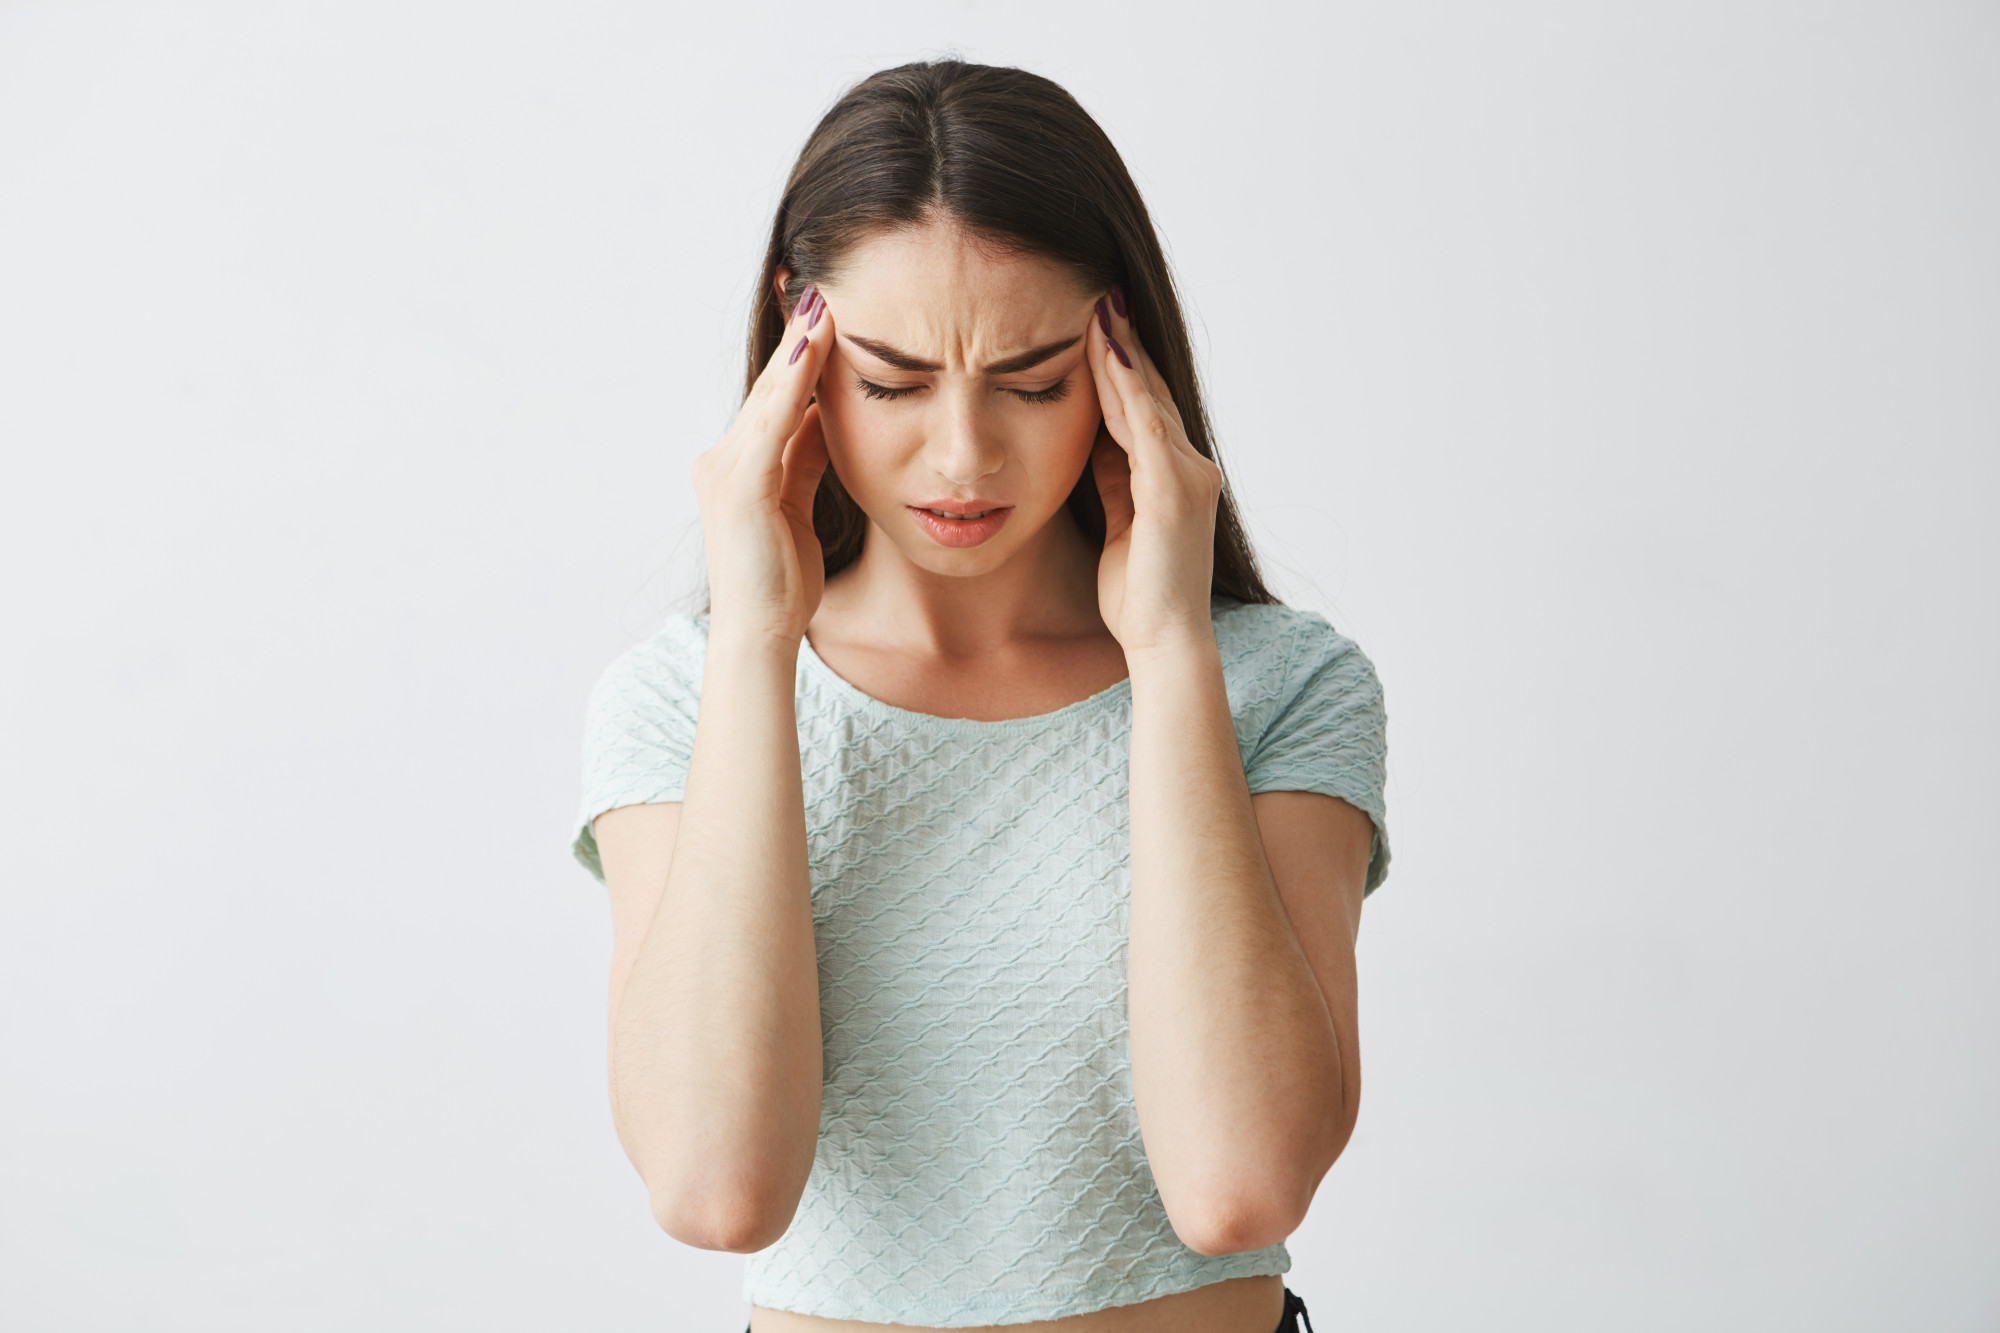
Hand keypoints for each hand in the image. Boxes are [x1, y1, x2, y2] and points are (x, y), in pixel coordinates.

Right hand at [691, 285, 834, 646]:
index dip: (800, 356)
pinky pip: (774, 420)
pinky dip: (795, 381)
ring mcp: (726, 469)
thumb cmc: (782, 583)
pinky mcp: (741, 484)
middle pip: (770, 387)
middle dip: (797, 336)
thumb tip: (827, 420)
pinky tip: (815, 348)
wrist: (760, 633)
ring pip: (771, 395)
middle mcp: (723, 459)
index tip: (822, 313)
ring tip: (822, 299)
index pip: (776, 399)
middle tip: (817, 284)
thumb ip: (807, 463)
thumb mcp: (800, 509)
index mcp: (739, 467)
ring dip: (799, 346)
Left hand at [1084, 290, 1223, 656]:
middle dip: (1123, 344)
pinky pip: (1144, 424)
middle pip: (1150, 393)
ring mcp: (1187, 476)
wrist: (1165, 643)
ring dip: (1121, 351)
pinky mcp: (1172, 489)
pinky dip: (1124, 386)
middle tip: (1099, 295)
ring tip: (1099, 307)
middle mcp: (1190, 468)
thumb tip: (1093, 444)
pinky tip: (1106, 352)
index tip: (1096, 326)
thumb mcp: (1119, 526)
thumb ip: (1113, 483)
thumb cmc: (1139, 599)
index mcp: (1174, 478)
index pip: (1144, 409)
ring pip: (1148, 399)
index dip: (1121, 367)